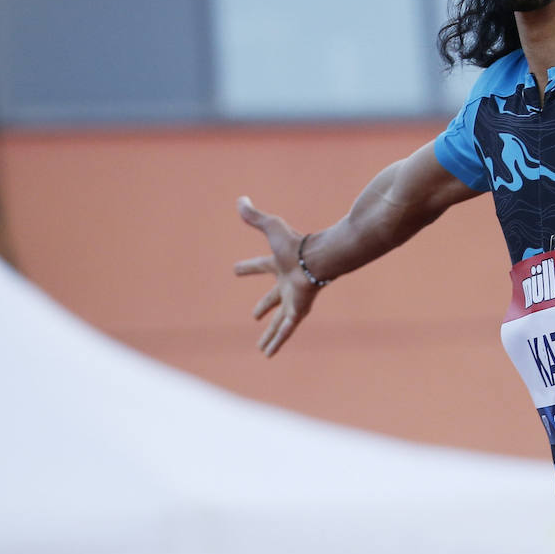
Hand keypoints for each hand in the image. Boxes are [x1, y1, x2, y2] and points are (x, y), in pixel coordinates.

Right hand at [234, 196, 320, 356]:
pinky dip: (277, 342)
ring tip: (262, 349)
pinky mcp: (299, 310)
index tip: (235, 270)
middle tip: (254, 315)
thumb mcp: (271, 227)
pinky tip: (268, 354)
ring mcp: (294, 299)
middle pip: (272, 298)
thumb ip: (255, 216)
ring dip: (270, 334)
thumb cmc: (296, 244)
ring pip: (280, 321)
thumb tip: (240, 199)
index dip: (248, 267)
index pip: (260, 265)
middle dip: (263, 306)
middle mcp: (287, 284)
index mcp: (280, 265)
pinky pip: (285, 331)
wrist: (318, 259)